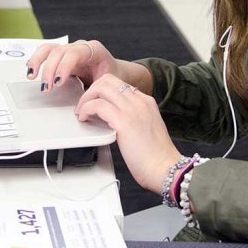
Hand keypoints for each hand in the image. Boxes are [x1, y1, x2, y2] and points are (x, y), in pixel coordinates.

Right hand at [27, 39, 118, 92]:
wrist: (114, 71)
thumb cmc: (112, 76)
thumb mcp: (107, 83)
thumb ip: (95, 90)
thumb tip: (82, 104)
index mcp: (94, 50)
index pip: (75, 54)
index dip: (64, 67)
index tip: (58, 82)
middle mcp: (80, 46)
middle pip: (59, 52)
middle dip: (50, 70)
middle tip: (46, 88)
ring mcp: (70, 49)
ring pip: (49, 49)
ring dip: (38, 62)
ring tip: (31, 76)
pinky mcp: (62, 55)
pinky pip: (46, 53)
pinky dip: (36, 60)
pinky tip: (30, 70)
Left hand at [75, 73, 181, 193]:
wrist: (165, 168)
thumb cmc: (156, 155)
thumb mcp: (147, 126)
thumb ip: (133, 117)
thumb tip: (114, 116)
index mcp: (146, 101)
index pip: (119, 84)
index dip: (102, 91)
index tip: (94, 102)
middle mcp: (139, 101)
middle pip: (108, 80)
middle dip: (91, 90)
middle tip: (84, 105)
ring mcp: (132, 109)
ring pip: (101, 88)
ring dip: (86, 99)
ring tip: (82, 112)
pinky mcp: (123, 121)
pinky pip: (97, 105)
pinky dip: (86, 109)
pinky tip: (85, 119)